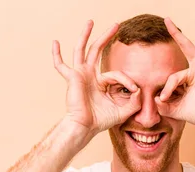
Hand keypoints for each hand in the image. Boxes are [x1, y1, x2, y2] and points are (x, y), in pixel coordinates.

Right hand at [53, 21, 141, 138]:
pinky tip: (55, 42)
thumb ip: (135, 101)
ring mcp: (80, 74)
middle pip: (97, 50)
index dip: (127, 80)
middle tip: (116, 25)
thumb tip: (140, 90)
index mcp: (100, 82)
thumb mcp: (124, 111)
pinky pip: (60, 65)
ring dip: (86, 35)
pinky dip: (56, 54)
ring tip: (90, 21)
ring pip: (82, 50)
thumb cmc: (101, 121)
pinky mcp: (72, 77)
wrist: (85, 127)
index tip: (134, 89)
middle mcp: (89, 75)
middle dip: (106, 37)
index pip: (116, 73)